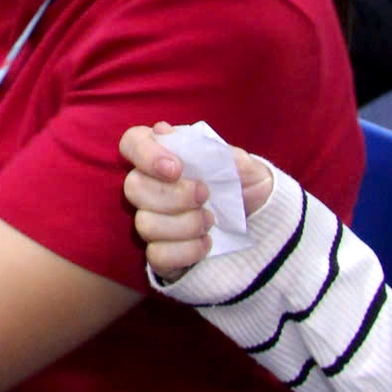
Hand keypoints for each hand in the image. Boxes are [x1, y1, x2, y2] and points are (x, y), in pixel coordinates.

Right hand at [120, 121, 273, 277]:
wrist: (258, 222)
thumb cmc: (243, 184)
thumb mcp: (241, 164)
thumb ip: (216, 151)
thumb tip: (177, 136)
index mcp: (163, 154)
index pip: (132, 142)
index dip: (146, 154)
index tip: (175, 168)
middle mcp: (148, 185)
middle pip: (133, 187)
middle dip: (173, 194)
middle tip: (204, 194)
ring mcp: (151, 220)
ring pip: (145, 223)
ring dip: (184, 224)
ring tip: (210, 219)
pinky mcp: (159, 253)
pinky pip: (157, 255)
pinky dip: (186, 250)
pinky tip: (206, 242)